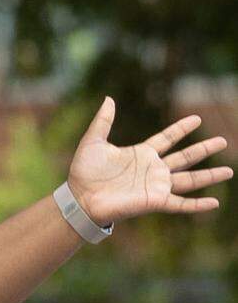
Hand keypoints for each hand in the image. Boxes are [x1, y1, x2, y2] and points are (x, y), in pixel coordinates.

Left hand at [67, 98, 231, 227]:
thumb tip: (109, 98)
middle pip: (185, 157)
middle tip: (224, 140)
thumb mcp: (93, 140)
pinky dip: (197, 204)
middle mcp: (153, 169)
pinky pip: (181, 204)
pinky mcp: (155, 201)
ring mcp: (156, 186)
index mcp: (141, 153)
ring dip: (209, 175)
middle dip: (204, 149)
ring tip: (229, 171)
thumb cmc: (84, 172)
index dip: (181, 129)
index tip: (197, 118)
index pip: (167, 138)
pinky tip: (214, 202)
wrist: (79, 196)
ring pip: (189, 179)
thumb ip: (103, 121)